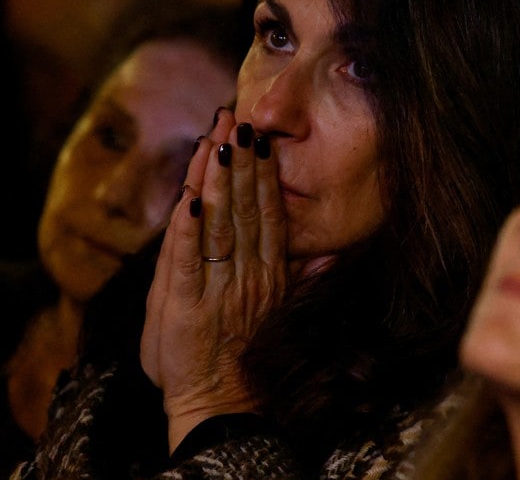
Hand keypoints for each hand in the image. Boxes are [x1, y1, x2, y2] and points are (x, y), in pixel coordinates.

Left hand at [141, 107, 288, 453]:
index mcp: (269, 271)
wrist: (218, 401)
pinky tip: (188, 197)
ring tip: (214, 141)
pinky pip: (189, 259)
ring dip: (216, 180)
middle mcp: (249, 273)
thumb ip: (301, 276)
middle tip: (234, 119)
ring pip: (220, 224)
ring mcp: (220, 288)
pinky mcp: (188, 305)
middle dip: (239, 160)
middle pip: (246, 207)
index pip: (268, 211)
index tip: (257, 136)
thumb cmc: (240, 354)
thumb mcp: (277, 310)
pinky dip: (187, 228)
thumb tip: (332, 253)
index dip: (262, 172)